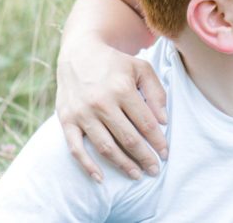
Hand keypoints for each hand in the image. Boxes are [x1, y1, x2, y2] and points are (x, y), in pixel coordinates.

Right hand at [55, 39, 167, 181]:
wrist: (78, 53)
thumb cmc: (115, 63)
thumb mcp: (141, 69)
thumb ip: (156, 93)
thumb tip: (163, 122)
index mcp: (122, 89)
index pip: (145, 123)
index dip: (157, 141)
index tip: (165, 153)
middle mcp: (101, 102)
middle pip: (128, 138)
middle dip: (145, 157)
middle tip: (155, 170)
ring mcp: (82, 113)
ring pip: (106, 147)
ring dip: (123, 164)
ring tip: (136, 175)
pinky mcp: (67, 120)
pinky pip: (76, 148)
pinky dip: (88, 166)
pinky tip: (100, 178)